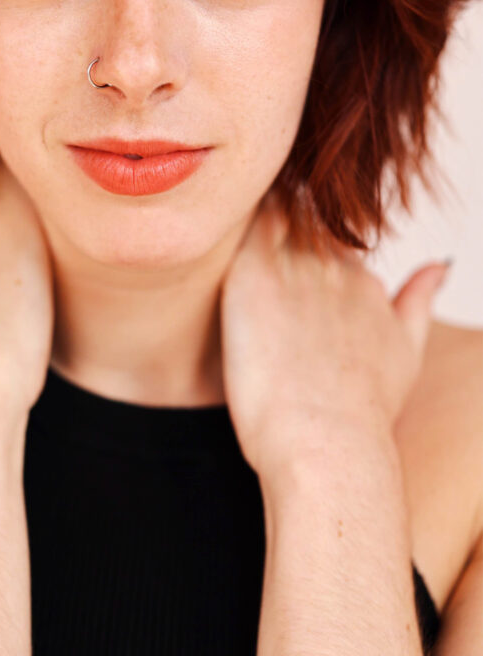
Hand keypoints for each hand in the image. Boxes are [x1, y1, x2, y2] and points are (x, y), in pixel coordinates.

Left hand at [219, 190, 449, 470]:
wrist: (327, 440)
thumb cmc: (360, 413)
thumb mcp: (407, 353)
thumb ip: (419, 301)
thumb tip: (439, 266)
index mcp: (362, 282)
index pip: (331, 243)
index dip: (306, 250)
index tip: (282, 279)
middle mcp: (333, 267)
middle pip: (303, 225)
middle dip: (282, 229)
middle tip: (250, 262)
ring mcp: (295, 268)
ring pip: (275, 217)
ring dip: (258, 222)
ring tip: (231, 242)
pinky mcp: (256, 275)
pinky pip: (248, 227)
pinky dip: (236, 224)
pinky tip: (218, 235)